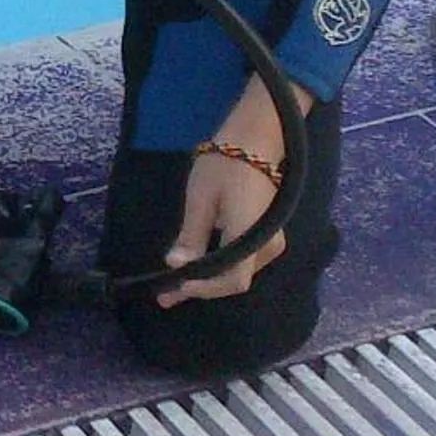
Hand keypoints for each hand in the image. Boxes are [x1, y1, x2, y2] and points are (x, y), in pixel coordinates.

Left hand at [157, 76, 312, 307]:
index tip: (173, 288)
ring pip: (238, 273)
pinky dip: (218, 267)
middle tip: (165, 295)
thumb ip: (192, 235)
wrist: (254, 141)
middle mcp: (269, 245)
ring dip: (208, 279)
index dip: (204, 289)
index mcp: (252, 234)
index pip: (233, 280)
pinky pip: (242, 261)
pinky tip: (194, 267)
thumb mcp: (201, 198)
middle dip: (200, 287)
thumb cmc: (224, 164)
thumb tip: (176, 266)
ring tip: (173, 285)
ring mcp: (271, 242)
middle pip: (235, 280)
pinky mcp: (267, 236)